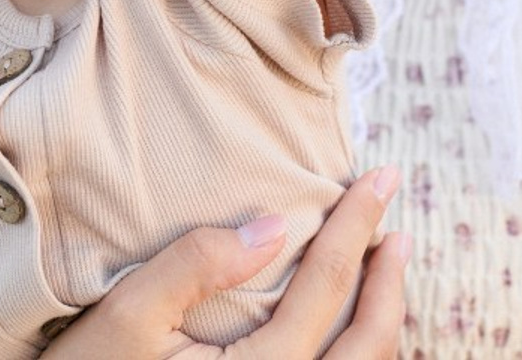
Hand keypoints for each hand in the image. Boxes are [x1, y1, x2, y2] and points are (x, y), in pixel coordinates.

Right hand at [42, 167, 407, 357]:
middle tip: (394, 214)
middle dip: (389, 274)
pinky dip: (363, 352)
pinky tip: (354, 325)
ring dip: (385, 314)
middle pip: (370, 340)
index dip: (355, 226)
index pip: (326, 286)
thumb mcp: (127, 315)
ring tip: (386, 263)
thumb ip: (196, 266)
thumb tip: (273, 226)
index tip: (377, 179)